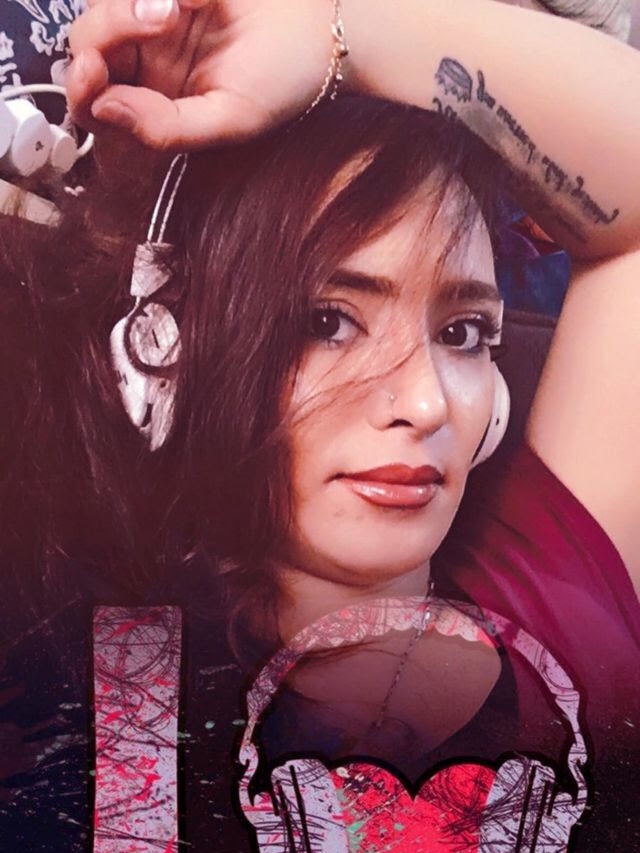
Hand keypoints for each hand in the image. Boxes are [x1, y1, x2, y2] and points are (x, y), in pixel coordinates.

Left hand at [67, 0, 336, 148]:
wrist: (326, 29)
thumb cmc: (283, 81)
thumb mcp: (229, 121)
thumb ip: (166, 129)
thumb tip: (104, 111)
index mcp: (156, 106)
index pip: (93, 104)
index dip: (80, 89)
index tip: (94, 71)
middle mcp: (148, 63)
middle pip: (88, 45)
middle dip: (108, 30)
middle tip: (160, 19)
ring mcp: (154, 17)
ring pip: (103, 2)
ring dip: (130, 1)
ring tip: (181, 5)